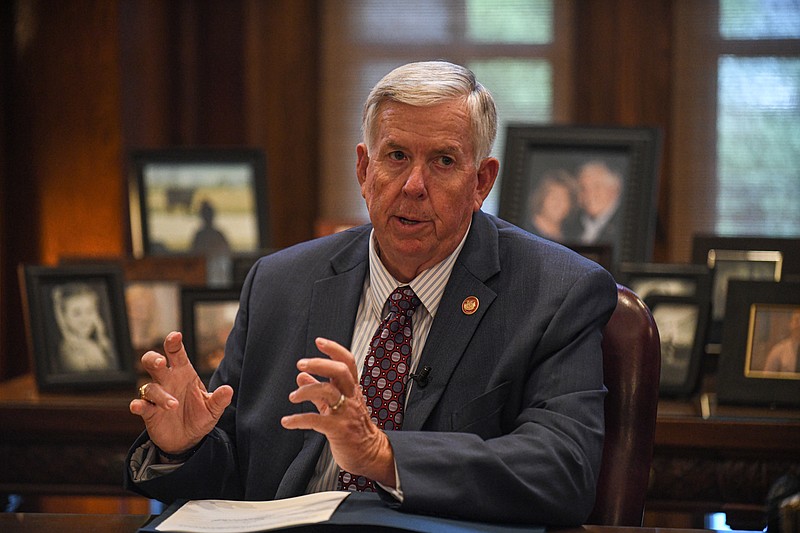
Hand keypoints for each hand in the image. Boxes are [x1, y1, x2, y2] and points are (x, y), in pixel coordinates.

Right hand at [129, 331, 232, 454]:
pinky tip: (138, 406)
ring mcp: (157, 396)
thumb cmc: (200, 417)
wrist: (188, 440)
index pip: (176, 353)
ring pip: (150, 387)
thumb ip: (219, 400)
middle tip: (161, 362)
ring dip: (160, 394)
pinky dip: (138, 405)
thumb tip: (229, 390)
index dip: (173, 343)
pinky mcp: (149, 412)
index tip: (175, 336)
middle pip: (153, 362)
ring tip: (174, 405)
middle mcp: (167, 381)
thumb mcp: (213, 409)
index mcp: (183, 373)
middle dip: (154, 359)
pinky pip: (140, 405)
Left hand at [280, 338, 395, 487]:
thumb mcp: (337, 406)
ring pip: (328, 392)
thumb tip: (302, 376)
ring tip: (293, 397)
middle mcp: (351, 398)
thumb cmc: (354, 428)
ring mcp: (346, 413)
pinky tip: (287, 421)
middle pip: (340, 371)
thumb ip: (319, 391)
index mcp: (352, 390)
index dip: (334, 350)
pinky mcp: (339, 430)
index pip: (347, 362)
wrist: (369, 454)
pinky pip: (316, 420)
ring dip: (306, 391)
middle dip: (319, 364)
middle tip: (301, 364)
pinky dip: (298, 419)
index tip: (319, 341)